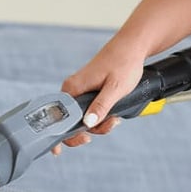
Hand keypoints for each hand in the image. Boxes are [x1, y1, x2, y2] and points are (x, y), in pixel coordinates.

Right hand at [52, 40, 146, 154]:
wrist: (131, 47)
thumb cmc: (124, 63)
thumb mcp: (115, 89)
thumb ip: (100, 107)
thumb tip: (87, 124)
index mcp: (72, 89)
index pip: (59, 120)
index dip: (64, 136)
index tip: (73, 145)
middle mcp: (71, 90)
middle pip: (71, 122)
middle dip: (90, 129)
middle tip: (109, 125)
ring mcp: (78, 91)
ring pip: (81, 118)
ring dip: (98, 123)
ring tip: (115, 118)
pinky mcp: (85, 92)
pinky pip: (87, 111)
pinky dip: (99, 116)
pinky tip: (111, 113)